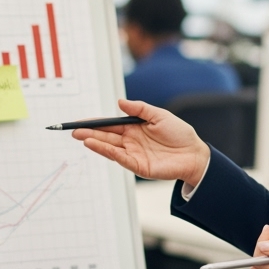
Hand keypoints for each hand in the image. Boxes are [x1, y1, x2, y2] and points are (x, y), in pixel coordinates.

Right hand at [71, 98, 210, 185]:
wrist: (194, 154)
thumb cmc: (179, 134)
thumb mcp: (159, 115)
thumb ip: (139, 109)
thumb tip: (120, 102)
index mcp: (133, 128)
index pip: (109, 125)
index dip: (94, 123)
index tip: (79, 121)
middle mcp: (130, 141)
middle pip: (106, 137)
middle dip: (89, 133)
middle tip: (74, 131)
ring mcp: (133, 154)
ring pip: (110, 148)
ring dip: (95, 143)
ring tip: (82, 138)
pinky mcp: (138, 166)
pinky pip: (120, 158)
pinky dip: (108, 152)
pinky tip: (97, 146)